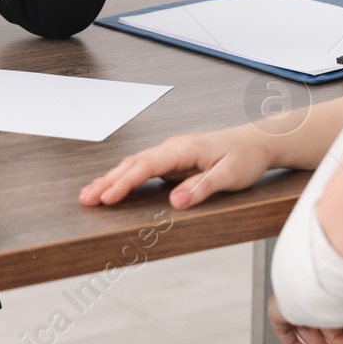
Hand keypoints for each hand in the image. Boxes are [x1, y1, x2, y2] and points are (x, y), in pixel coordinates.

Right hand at [78, 125, 272, 208]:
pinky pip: (142, 169)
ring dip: (111, 179)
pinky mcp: (173, 161)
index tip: (107, 198)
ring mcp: (171, 154)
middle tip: (85, 199)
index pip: (146, 166)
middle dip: (106, 181)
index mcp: (183, 149)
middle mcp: (172, 148)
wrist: (258, 142)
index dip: (124, 182)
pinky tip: (113, 188)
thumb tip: (176, 201)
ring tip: (90, 195)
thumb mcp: (230, 176)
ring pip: (134, 165)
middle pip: (132, 164)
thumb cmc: (246, 157)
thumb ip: (202, 187)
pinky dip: (124, 178)